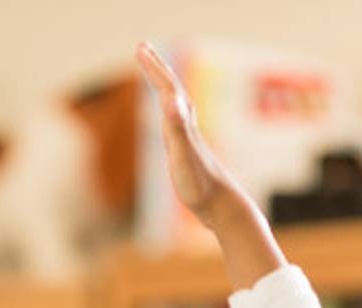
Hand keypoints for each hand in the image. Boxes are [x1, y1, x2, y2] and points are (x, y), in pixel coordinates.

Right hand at [136, 43, 256, 229]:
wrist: (221, 206)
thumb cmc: (200, 185)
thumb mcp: (182, 156)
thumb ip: (177, 127)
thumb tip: (170, 100)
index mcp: (182, 122)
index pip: (165, 87)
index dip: (152, 67)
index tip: (140, 47)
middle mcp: (186, 125)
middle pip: (170, 88)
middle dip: (156, 67)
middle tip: (142, 47)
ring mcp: (188, 137)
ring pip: (174, 101)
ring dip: (163, 84)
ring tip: (154, 72)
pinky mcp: (188, 150)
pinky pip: (175, 120)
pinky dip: (169, 108)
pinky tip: (169, 113)